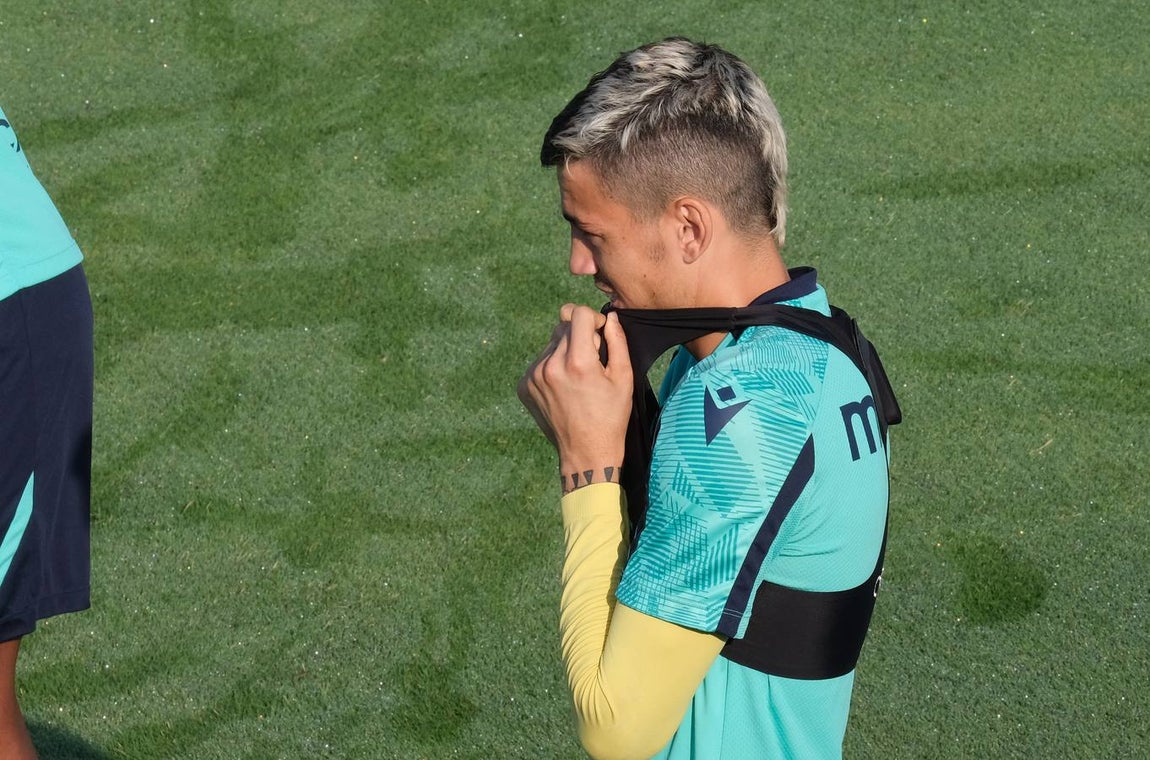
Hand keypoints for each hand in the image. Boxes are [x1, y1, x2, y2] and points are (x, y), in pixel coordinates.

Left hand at [518, 304, 632, 472]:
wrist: (585, 453)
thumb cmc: (611, 417)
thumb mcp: (623, 378)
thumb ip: (617, 342)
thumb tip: (610, 318)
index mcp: (577, 361)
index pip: (577, 312)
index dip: (593, 318)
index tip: (600, 335)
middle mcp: (550, 365)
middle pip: (563, 326)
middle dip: (580, 336)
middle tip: (592, 363)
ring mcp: (532, 376)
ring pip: (551, 344)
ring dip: (565, 351)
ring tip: (577, 379)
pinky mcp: (523, 386)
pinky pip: (540, 361)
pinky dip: (552, 367)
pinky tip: (564, 388)